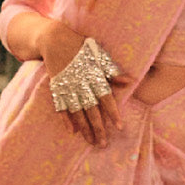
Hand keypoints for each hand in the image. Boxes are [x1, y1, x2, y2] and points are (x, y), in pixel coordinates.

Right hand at [41, 23, 123, 147]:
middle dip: (98, 128)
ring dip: (84, 128)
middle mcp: (81, 85)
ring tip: (91, 142)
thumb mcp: (99, 55)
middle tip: (103, 144)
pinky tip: (72, 131)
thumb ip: (113, 71)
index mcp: (94, 77)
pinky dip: (66, 119)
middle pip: (91, 110)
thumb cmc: (81, 47)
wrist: (54, 39)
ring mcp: (68, 88)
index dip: (113, 113)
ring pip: (77, 113)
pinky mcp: (57, 88)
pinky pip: (61, 107)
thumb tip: (130, 81)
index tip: (119, 127)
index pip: (106, 99)